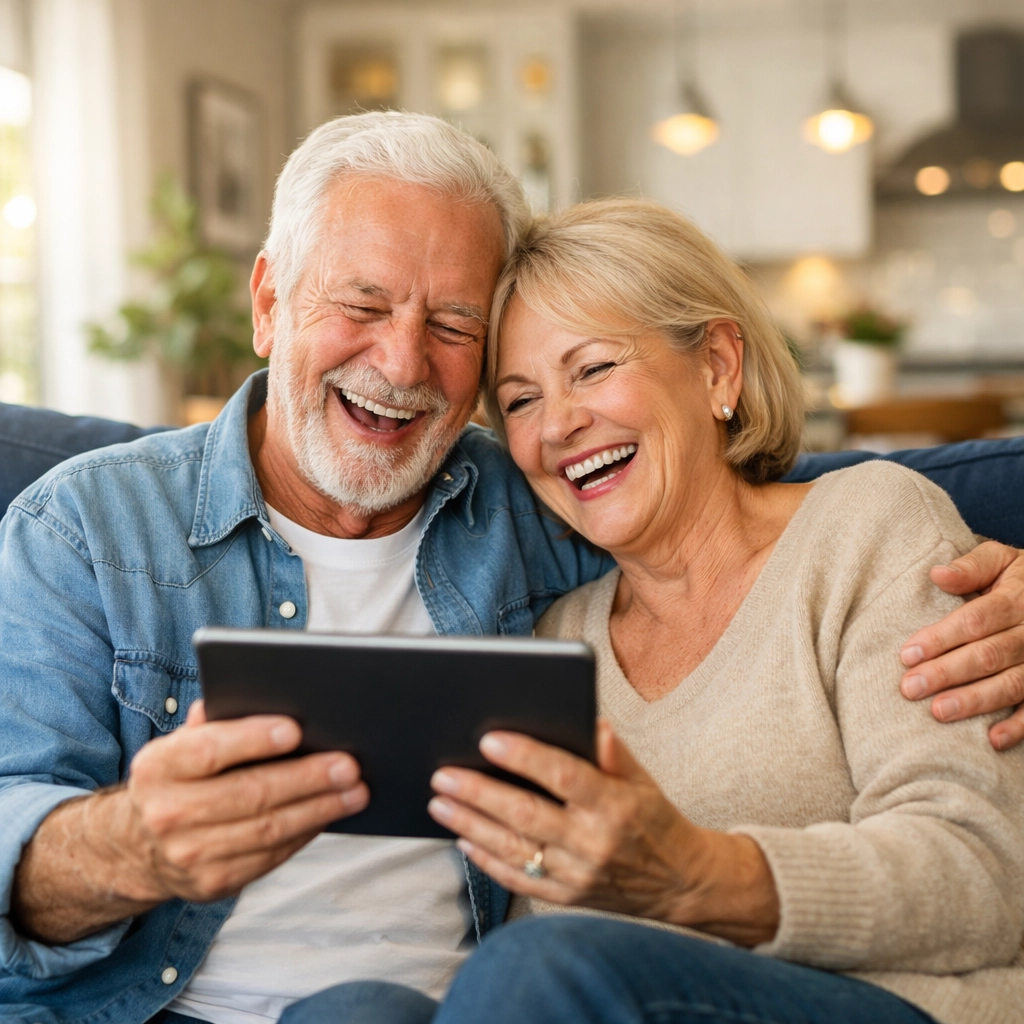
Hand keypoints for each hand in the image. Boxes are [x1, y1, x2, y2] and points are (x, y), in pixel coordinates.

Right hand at [12, 701, 367, 943]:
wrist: (138, 845)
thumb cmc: (181, 776)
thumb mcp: (182, 742)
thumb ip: (215, 719)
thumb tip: (255, 692)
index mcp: (158, 767)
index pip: (208, 750)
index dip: (253, 739)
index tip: (296, 729)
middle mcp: (168, 814)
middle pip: (249, 794)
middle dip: (306, 778)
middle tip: (349, 764)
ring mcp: (189, 855)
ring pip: (268, 830)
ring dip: (319, 809)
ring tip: (356, 790)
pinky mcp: (213, 883)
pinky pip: (271, 856)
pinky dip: (306, 833)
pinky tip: (331, 814)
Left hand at [427, 720, 777, 945]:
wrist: (681, 883)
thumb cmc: (654, 820)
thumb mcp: (643, 780)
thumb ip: (614, 752)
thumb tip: (590, 721)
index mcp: (615, 805)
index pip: (564, 776)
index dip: (526, 757)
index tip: (489, 739)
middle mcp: (594, 843)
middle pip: (527, 815)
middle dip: (479, 793)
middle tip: (443, 773)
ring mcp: (578, 875)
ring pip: (514, 849)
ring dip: (471, 824)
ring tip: (439, 801)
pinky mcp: (567, 897)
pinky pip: (519, 879)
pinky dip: (486, 860)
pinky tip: (461, 838)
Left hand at [900, 541, 1023, 750]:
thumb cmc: (1019, 578)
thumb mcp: (1002, 560)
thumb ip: (972, 566)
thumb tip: (937, 574)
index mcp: (1017, 598)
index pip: (976, 621)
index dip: (941, 638)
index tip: (907, 654)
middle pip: (990, 654)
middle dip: (948, 673)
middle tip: (911, 688)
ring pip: (1013, 683)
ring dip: (975, 701)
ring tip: (939, 712)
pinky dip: (1020, 726)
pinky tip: (993, 740)